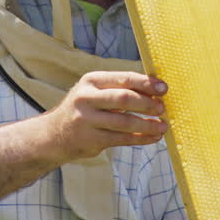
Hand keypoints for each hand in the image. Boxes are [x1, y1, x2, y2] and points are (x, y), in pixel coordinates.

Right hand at [39, 71, 167, 162]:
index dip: (146, 83)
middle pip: (124, 99)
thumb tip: (156, 89)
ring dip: (148, 125)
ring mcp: (87, 120)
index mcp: (91, 81)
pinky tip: (153, 137)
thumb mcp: (94, 92)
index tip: (164, 88)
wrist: (54, 134)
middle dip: (147, 104)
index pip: (123, 78)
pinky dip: (141, 139)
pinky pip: (123, 139)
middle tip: (162, 108)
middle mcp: (86, 98)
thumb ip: (119, 88)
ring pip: (125, 123)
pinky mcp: (92, 140)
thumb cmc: (84, 108)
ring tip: (163, 126)